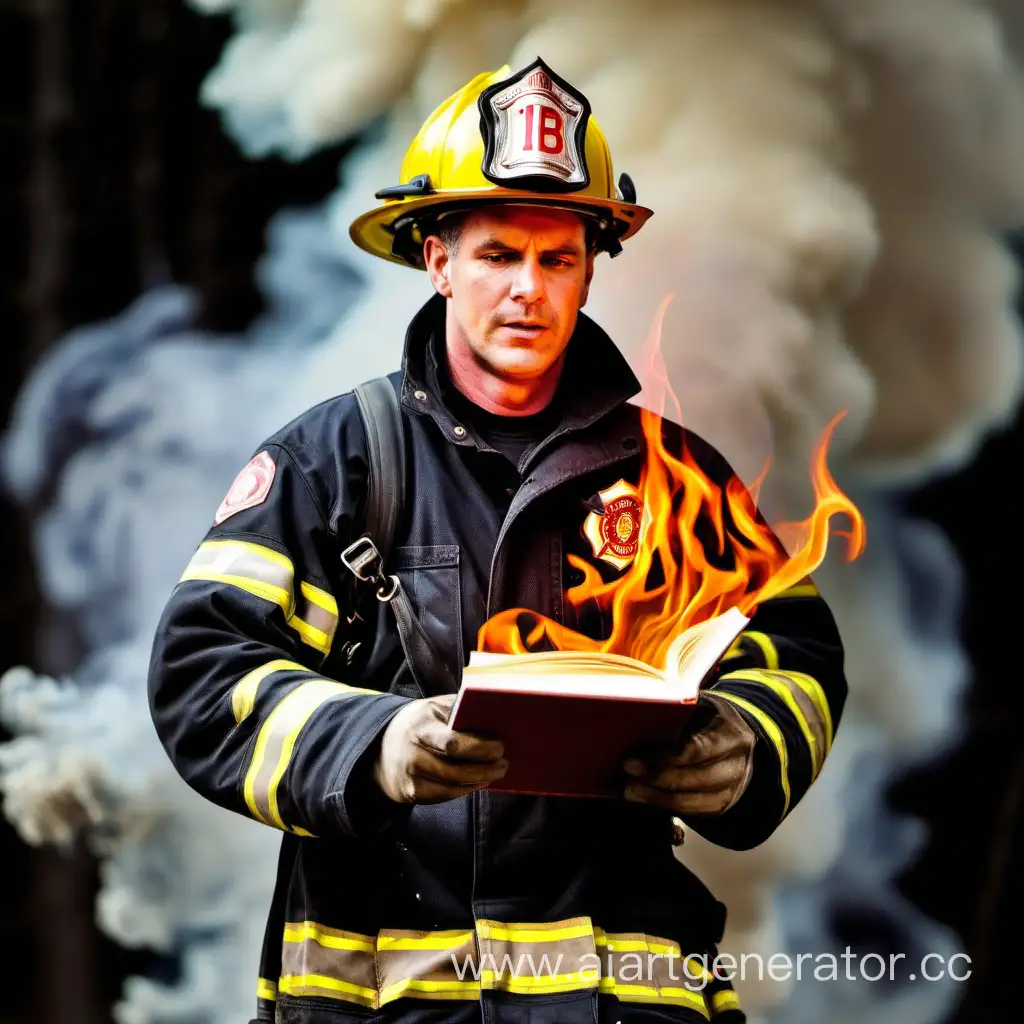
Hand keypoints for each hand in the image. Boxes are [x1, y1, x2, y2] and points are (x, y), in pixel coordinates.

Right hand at [374, 694, 507, 803]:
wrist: (380, 747)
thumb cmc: (420, 723)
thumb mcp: (434, 708)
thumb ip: (460, 711)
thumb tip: (496, 717)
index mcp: (422, 723)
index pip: (453, 742)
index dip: (481, 748)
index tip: (500, 746)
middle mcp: (413, 750)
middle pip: (455, 769)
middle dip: (485, 768)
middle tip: (504, 763)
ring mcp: (411, 774)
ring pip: (453, 785)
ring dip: (480, 780)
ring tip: (496, 772)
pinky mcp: (412, 792)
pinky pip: (445, 795)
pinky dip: (466, 789)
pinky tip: (478, 782)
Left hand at [622, 693, 755, 815]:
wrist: (736, 735)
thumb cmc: (706, 716)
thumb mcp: (696, 706)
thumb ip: (672, 716)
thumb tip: (631, 725)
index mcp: (730, 733)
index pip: (695, 749)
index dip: (662, 757)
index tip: (631, 759)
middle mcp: (736, 763)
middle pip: (693, 779)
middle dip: (654, 778)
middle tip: (625, 771)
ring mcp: (732, 788)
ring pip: (690, 801)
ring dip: (654, 796)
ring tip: (628, 787)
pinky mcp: (721, 805)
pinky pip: (690, 812)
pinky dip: (663, 806)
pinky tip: (642, 796)